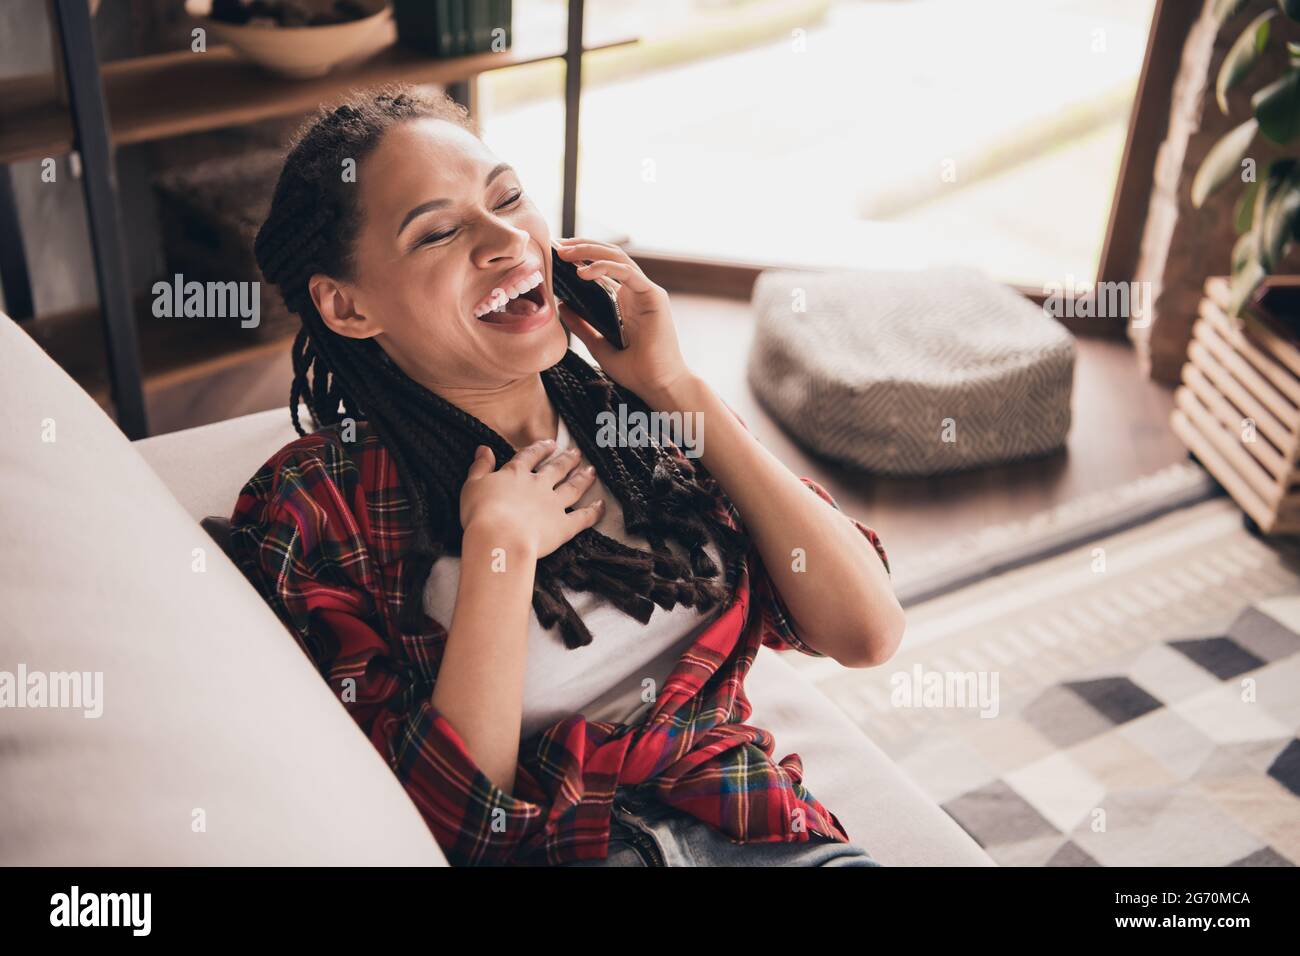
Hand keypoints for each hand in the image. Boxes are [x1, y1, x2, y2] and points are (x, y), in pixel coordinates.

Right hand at [460, 438, 604, 558]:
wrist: (499, 537)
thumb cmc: (480, 513)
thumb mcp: (472, 485)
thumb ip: (480, 467)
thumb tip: (484, 449)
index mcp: (515, 474)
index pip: (530, 456)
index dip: (540, 449)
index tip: (549, 443)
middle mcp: (538, 485)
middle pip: (556, 468)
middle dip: (567, 459)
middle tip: (576, 452)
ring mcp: (554, 504)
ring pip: (573, 488)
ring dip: (583, 478)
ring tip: (591, 471)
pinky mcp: (564, 526)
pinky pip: (583, 517)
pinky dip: (594, 511)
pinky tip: (602, 505)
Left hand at [553, 237, 694, 402]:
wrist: (658, 386)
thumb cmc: (635, 371)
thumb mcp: (599, 345)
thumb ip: (582, 326)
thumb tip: (561, 306)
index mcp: (627, 301)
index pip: (604, 269)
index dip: (582, 257)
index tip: (557, 255)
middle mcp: (637, 292)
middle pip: (610, 257)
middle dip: (582, 248)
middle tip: (558, 247)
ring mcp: (647, 292)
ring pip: (618, 258)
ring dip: (589, 252)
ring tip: (565, 254)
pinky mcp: (654, 296)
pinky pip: (627, 272)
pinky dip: (604, 268)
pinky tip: (583, 273)